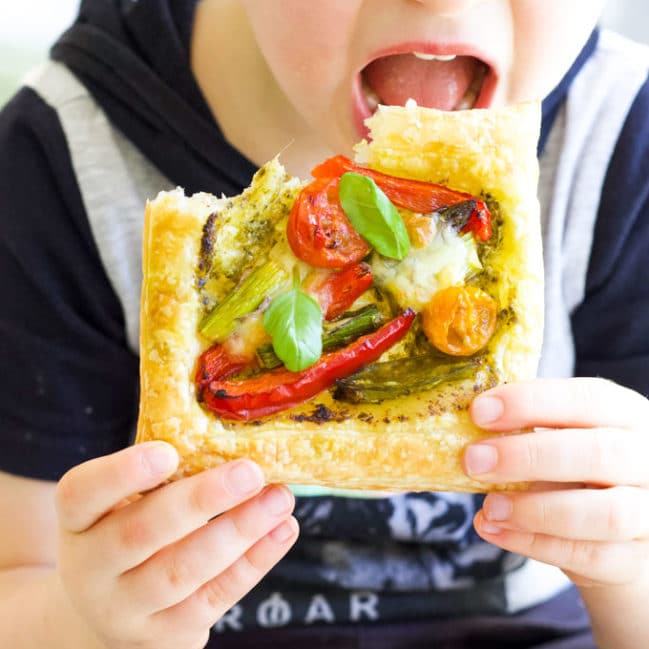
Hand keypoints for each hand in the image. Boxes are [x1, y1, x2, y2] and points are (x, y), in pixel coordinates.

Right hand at [55, 443, 297, 648]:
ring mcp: (127, 609)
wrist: (110, 611)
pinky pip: (215, 598)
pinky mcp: (165, 635)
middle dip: (201, 500)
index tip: (168, 452)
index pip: (82, 493)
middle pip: (141, 534)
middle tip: (250, 472)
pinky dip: (254, 562)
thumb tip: (231, 433)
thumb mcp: (124, 502)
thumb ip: (161, 474)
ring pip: (184, 570)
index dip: (122, 472)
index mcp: (78, 520)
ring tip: (280, 498)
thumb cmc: (129, 533)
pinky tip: (282, 530)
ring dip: (240, 530)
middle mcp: (91, 568)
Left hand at [464, 378, 648, 588]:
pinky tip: (494, 530)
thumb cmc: (577, 466)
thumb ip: (528, 428)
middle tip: (474, 460)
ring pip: (604, 513)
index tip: (479, 411)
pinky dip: (534, 544)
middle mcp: (648, 460)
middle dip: (527, 456)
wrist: (617, 527)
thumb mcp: (564, 435)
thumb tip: (468, 427)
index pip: (588, 398)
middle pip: (598, 454)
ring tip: (487, 506)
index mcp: (627, 415)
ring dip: (534, 509)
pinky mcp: (637, 560)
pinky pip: (591, 556)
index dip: (531, 402)